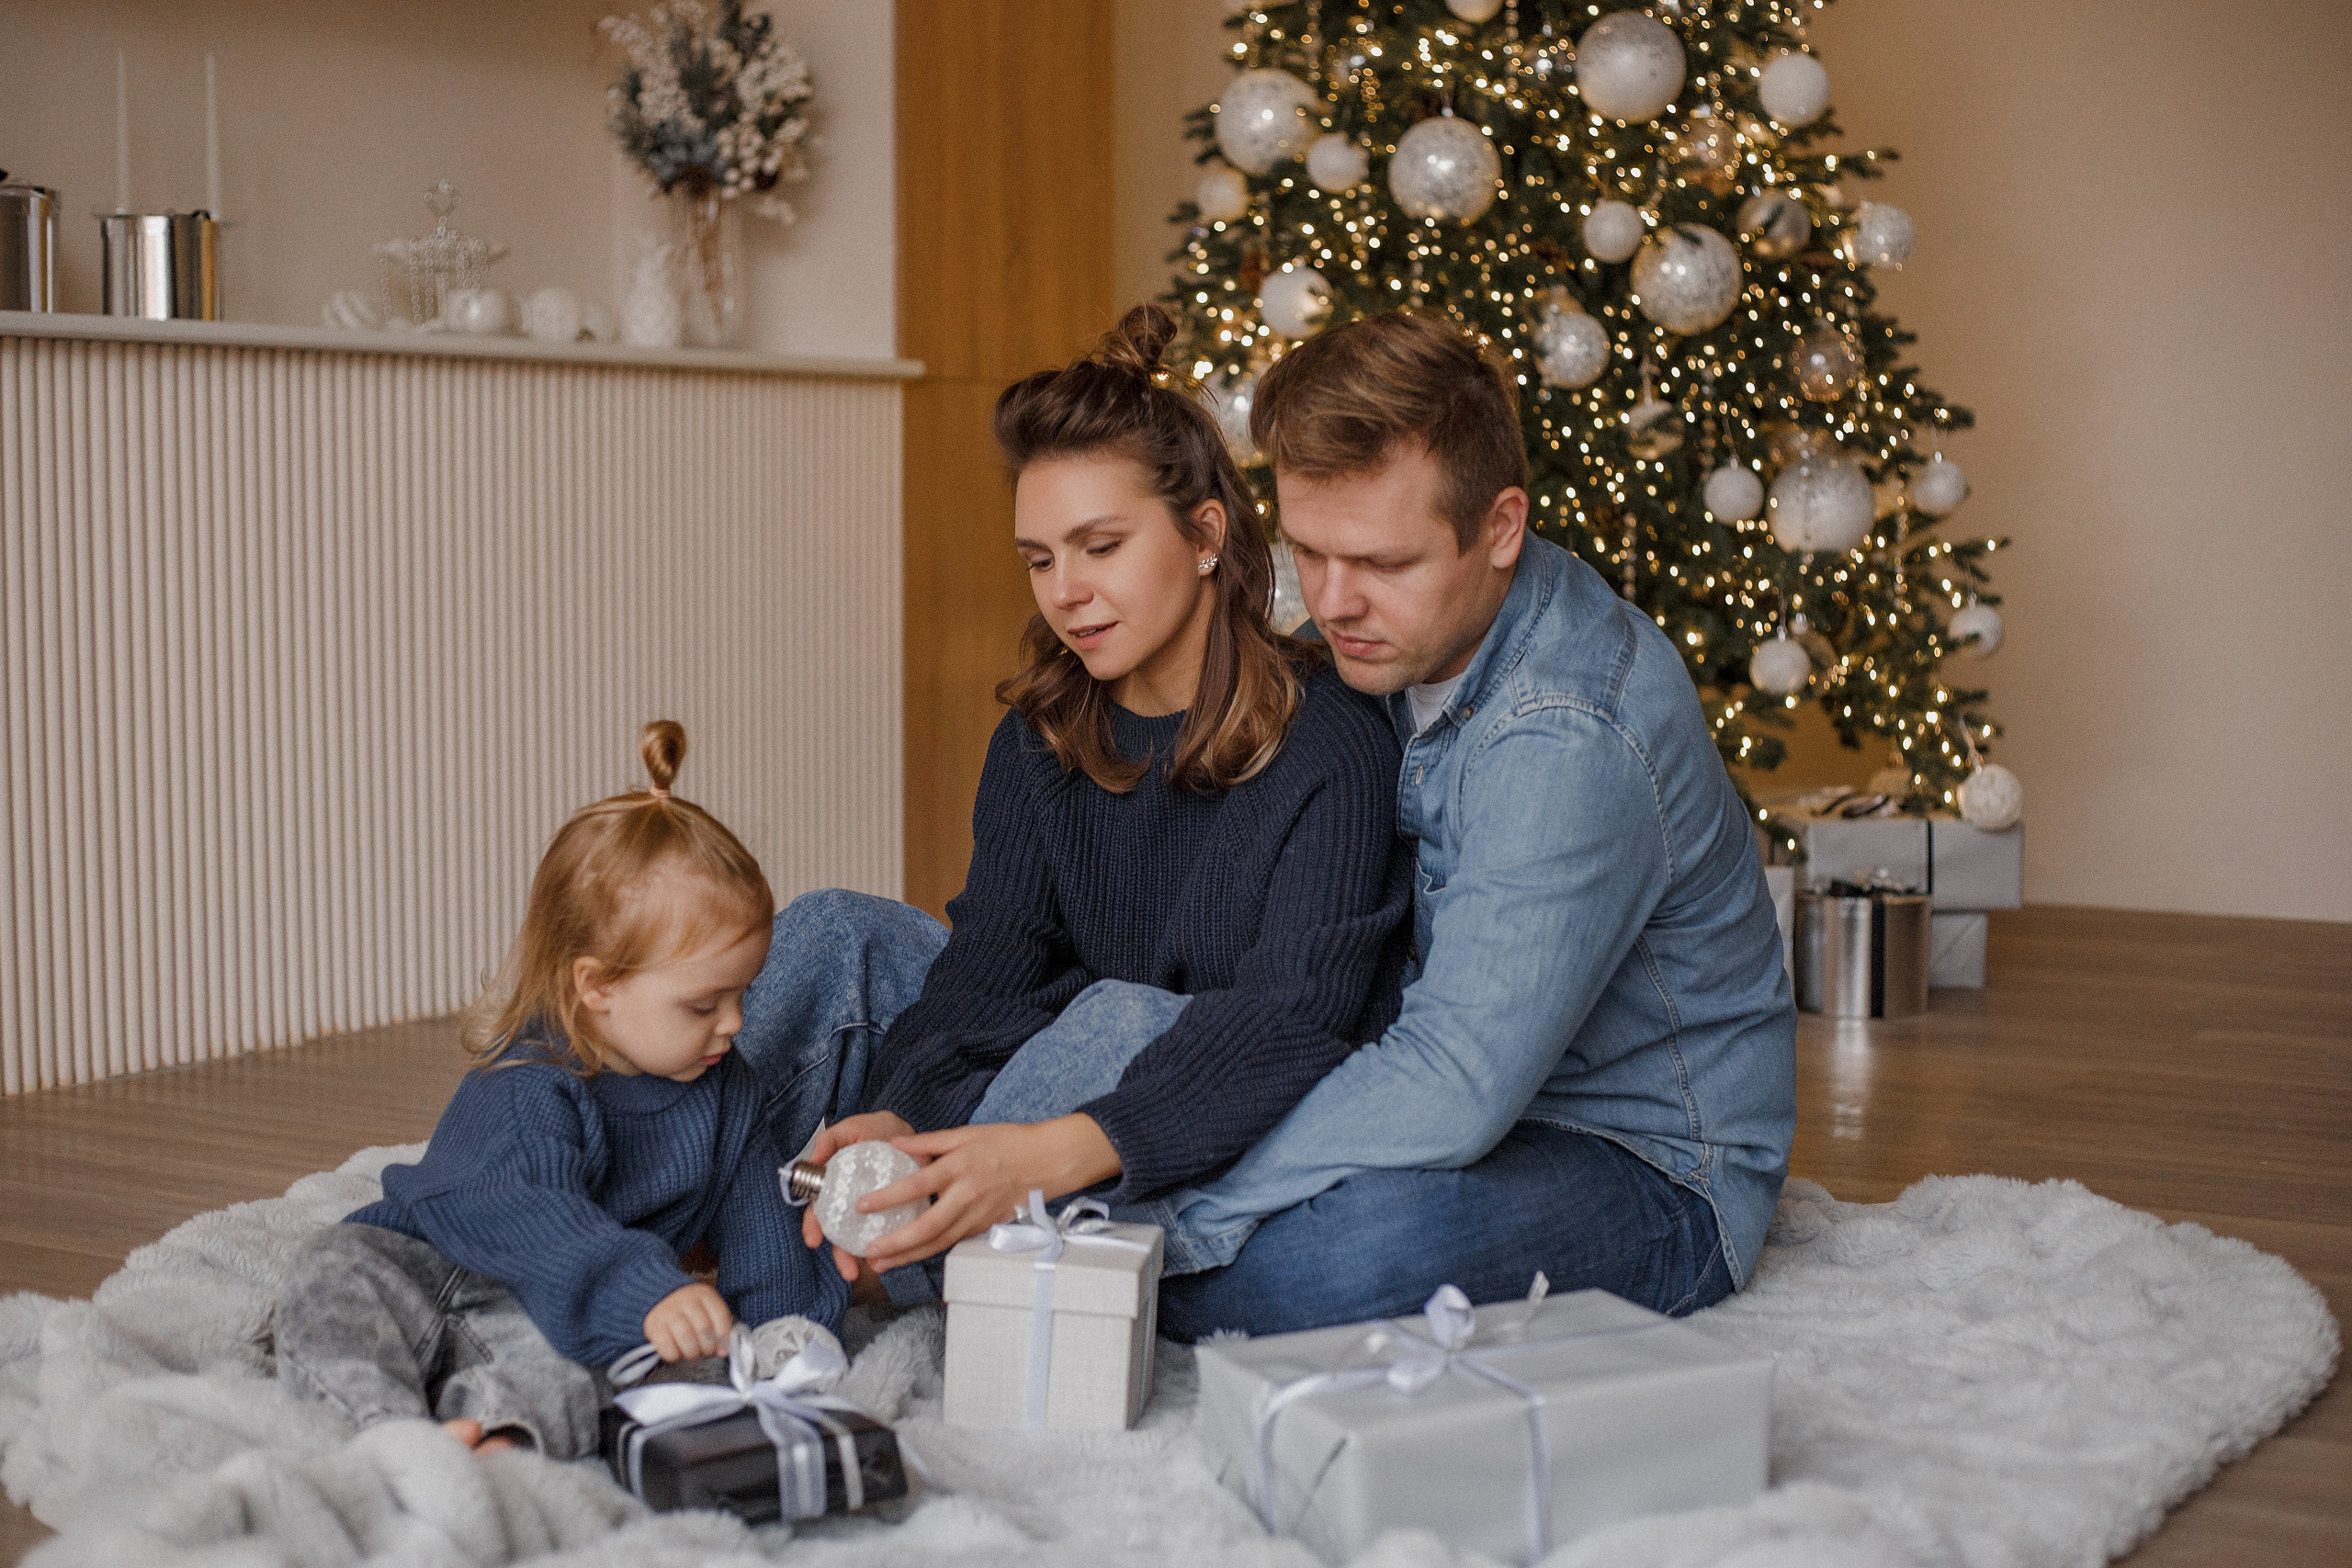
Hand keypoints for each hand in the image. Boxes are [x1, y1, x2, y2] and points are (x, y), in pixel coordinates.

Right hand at [643, 1281, 733, 1361]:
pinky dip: (674, 1356)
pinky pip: (666, 1346)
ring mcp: (669, 1312)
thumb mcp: (707, 1310)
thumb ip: (718, 1327)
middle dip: (707, 1348)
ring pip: (686, 1337)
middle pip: (703, 1328)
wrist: (659, 1299)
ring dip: (692, 1353)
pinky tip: (677, 1354)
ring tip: (693, 1355)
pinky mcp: (654, 1326)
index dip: (723, 1336)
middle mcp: (686, 1301)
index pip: (719, 1316)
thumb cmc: (689, 1310)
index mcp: (704, 1294)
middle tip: (706, 1353)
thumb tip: (723, 1351)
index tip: (723, 1350)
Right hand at [798, 1111, 916, 1259]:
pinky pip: (893, 1231)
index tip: (813, 1240)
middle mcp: (852, 1203)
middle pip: (841, 1232)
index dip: (813, 1225)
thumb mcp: (851, 1129)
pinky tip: (897, 1256)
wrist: (907, 1131)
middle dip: (841, 1255)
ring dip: (867, 1256)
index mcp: (835, 1186)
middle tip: (849, 1271)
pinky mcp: (897, 1211)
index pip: (819, 1210)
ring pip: (865, 1238)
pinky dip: (894, 1245)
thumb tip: (814, 1159)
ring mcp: (874, 1210)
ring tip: (874, 1269)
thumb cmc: (875, 1130)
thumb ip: (830, 1140)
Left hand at [854, 1116, 1121, 1275]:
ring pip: (941, 1241)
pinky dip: (931, 1251)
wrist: (1047, 1160)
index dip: (888, 1197)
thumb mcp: (968, 1133)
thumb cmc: (1007, 1142)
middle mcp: (968, 1194)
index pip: (917, 1185)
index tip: (862, 1205)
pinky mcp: (986, 1226)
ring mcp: (979, 1215)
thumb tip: (895, 1144)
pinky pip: (954, 1242)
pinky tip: (911, 1256)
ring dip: (910, 1255)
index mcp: (961, 1166)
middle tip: (869, 1251)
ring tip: (882, 1264)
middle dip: (896, 1243)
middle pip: (928, 1226)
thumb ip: (930, 1141)